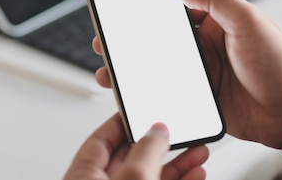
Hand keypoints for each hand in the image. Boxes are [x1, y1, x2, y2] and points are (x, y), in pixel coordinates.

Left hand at [64, 114, 208, 179]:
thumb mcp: (133, 179)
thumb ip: (145, 152)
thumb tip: (157, 130)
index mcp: (84, 176)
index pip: (102, 138)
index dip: (124, 120)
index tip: (144, 109)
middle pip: (133, 157)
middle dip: (162, 144)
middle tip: (180, 130)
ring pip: (152, 176)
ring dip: (178, 164)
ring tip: (198, 151)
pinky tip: (196, 173)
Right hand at [92, 0, 281, 172]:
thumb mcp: (252, 22)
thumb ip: (218, 1)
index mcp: (216, 23)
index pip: (176, 11)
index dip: (149, 11)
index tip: (123, 11)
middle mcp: (206, 47)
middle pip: (160, 42)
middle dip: (132, 42)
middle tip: (106, 42)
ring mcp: (203, 75)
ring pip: (159, 68)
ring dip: (134, 69)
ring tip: (110, 72)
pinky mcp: (202, 100)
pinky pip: (170, 93)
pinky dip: (151, 93)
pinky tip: (135, 94)